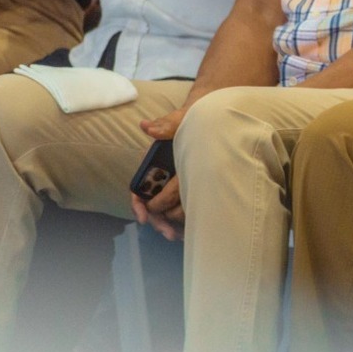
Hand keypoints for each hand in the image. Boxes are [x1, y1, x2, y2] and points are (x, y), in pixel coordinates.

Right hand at [131, 110, 185, 240]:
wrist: (214, 116)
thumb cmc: (194, 117)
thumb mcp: (183, 118)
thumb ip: (168, 124)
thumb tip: (147, 126)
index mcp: (155, 164)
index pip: (139, 188)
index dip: (138, 204)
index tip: (143, 217)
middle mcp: (163, 176)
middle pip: (154, 204)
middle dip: (159, 220)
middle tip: (169, 233)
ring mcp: (176, 183)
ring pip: (168, 209)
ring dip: (172, 223)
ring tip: (181, 235)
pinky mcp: (192, 186)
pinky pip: (184, 205)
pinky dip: (186, 218)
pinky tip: (193, 226)